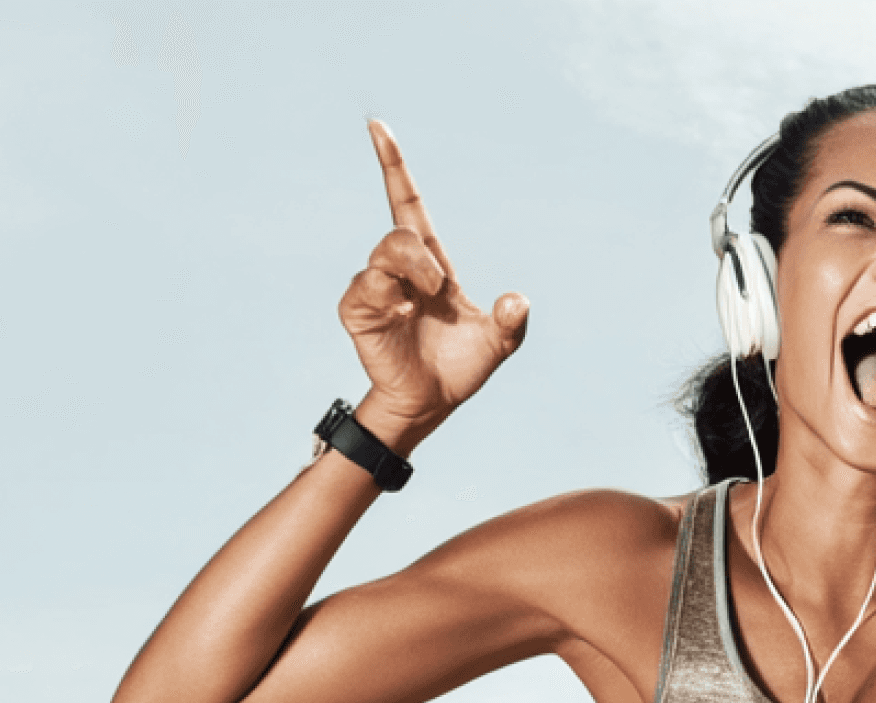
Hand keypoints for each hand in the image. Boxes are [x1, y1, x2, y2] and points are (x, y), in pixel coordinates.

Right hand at [336, 121, 529, 437]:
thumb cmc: (461, 366)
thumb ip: (512, 322)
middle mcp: (399, 269)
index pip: (408, 203)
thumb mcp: (499, 343)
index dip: (393, 167)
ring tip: (421, 305)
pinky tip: (401, 315)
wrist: (433, 402)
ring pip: (383, 255)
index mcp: (431, 263)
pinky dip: (388, 297)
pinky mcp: (358, 311)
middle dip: (419, 255)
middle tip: (438, 286)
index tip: (377, 128)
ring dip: (411, 274)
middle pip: (399, 232)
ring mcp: (375, 288)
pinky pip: (366, 288)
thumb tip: (517, 301)